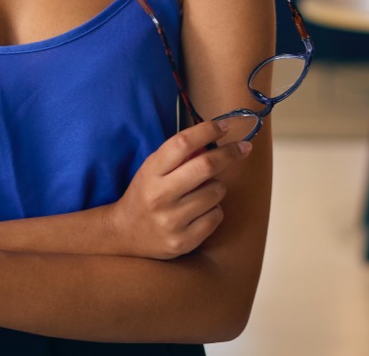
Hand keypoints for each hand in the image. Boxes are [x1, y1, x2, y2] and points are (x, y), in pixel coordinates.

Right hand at [105, 120, 250, 259]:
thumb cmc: (146, 193)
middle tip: (244, 147)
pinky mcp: (182, 241)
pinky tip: (200, 212)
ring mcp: (172, 221)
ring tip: (204, 191)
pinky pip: (216, 216)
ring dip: (217, 186)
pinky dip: (214, 209)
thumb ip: (179, 155)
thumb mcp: (153, 168)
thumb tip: (216, 139)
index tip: (225, 126)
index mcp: (151, 172)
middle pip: (206, 166)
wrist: (124, 233)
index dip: (207, 131)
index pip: (183, 143)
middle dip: (230, 153)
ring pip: (215, 192)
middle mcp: (160, 196)